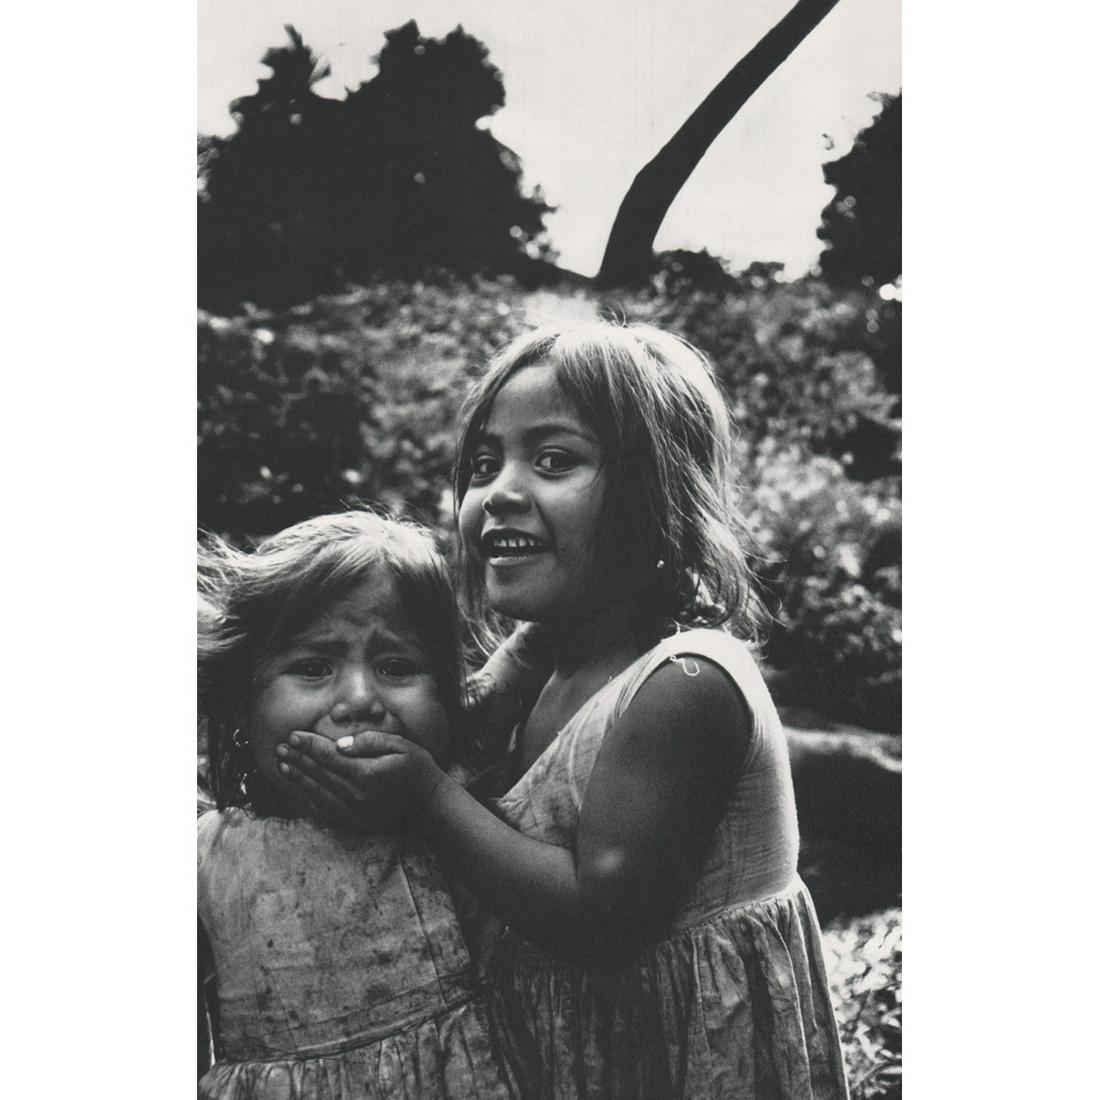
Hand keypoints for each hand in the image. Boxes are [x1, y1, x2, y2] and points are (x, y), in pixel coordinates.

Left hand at [276, 730, 444, 832]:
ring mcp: (354, 812)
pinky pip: (324, 810)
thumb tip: (340, 745)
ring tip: (283, 765)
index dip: (309, 745)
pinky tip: (300, 787)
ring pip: (317, 793)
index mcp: (366, 774)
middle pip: (319, 773)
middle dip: (298, 758)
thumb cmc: (417, 769)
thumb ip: (370, 742)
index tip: (294, 735)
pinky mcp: (354, 823)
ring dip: (298, 778)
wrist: (429, 805)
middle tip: (281, 747)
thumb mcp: (400, 745)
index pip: (328, 756)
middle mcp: (356, 796)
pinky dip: (308, 797)